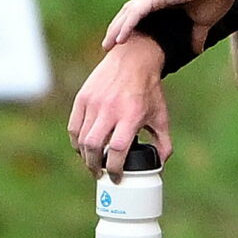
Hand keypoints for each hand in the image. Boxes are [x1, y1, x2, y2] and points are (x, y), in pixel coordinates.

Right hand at [69, 34, 171, 179]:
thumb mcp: (161, 116)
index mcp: (131, 116)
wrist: (134, 59)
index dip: (114, 169)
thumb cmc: (149, 90)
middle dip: (95, 167)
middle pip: (94, 147)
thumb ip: (164, 143)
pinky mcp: (83, 97)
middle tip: (100, 174)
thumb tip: (159, 165)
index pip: (117, 150)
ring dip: (85, 157)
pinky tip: (82, 148)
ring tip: (92, 163)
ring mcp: (94, 103)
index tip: (116, 178)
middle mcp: (110, 110)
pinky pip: (73, 127)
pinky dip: (76, 142)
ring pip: (81, 139)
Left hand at [101, 0, 220, 49]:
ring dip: (117, 28)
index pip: (142, 18)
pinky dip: (128, 24)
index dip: (130, 30)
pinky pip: (137, 11)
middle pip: (130, 14)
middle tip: (108, 47)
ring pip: (129, 12)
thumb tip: (196, 50)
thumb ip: (197, 35)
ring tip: (109, 45)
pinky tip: (120, 39)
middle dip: (117, 30)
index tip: (123, 47)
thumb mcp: (203, 21)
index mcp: (166, 3)